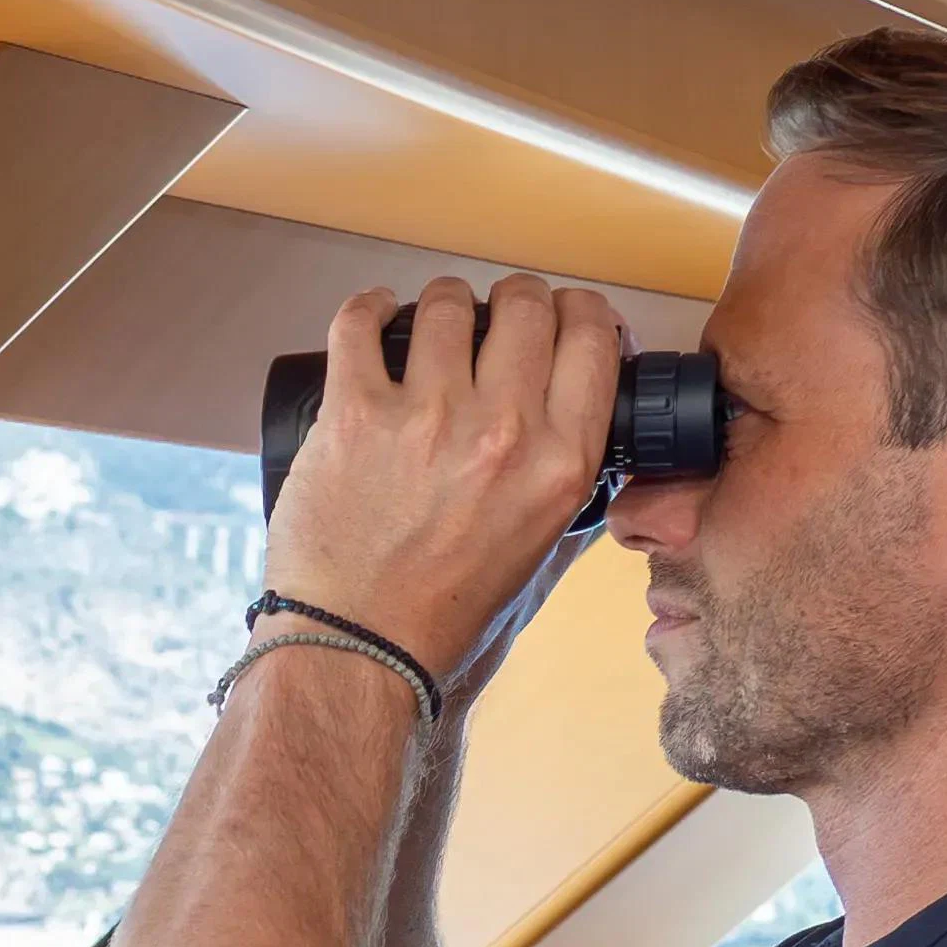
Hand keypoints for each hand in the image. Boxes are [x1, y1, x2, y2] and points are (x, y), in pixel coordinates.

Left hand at [264, 270, 622, 685]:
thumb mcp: (540, 551)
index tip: (557, 317)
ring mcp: (427, 417)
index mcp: (561, 464)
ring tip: (427, 327)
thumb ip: (565, 484)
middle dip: (510, 300)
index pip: (591, 337)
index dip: (575, 311)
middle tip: (490, 319)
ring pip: (447, 303)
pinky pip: (361, 321)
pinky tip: (375, 317)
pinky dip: (369, 308)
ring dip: (440, 305)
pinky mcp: (356, 414)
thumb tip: (577, 427)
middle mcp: (504, 432)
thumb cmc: (440, 613)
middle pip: (525, 304)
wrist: (357, 646)